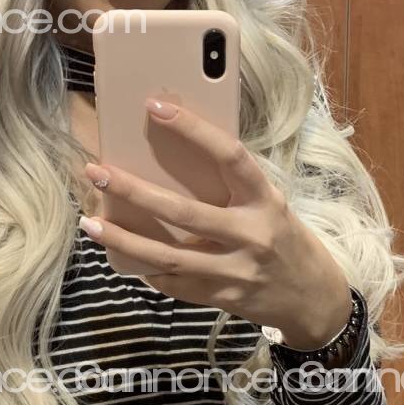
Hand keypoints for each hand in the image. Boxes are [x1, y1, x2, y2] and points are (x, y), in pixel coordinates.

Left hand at [79, 98, 350, 346]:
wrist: (313, 299)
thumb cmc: (284, 239)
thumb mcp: (269, 204)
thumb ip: (232, 187)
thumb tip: (173, 157)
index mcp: (265, 200)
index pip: (229, 155)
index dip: (193, 129)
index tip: (155, 106)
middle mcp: (251, 235)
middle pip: (184, 212)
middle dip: (134, 191)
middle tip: (97, 172)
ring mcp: (235, 271)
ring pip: (168, 256)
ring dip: (124, 240)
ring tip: (90, 223)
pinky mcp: (221, 299)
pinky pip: (174, 283)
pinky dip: (145, 268)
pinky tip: (120, 254)